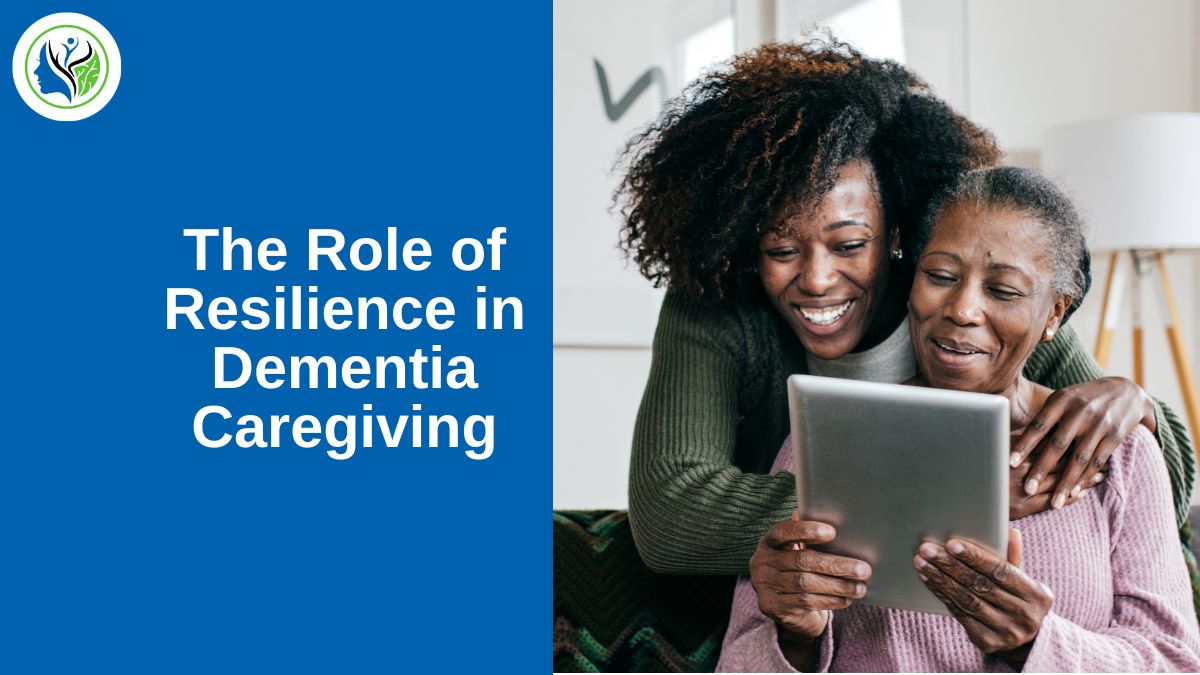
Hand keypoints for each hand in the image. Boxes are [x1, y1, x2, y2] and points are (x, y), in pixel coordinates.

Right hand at [749, 512, 871, 642]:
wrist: (784, 608)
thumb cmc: (797, 572)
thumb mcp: (798, 552)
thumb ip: (809, 537)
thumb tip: (835, 517)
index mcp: (768, 542)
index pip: (783, 531)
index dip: (806, 530)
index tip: (832, 532)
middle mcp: (761, 562)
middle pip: (801, 560)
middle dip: (835, 565)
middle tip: (862, 569)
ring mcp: (765, 586)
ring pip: (806, 584)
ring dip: (838, 586)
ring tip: (860, 587)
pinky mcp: (774, 607)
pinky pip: (806, 602)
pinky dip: (830, 601)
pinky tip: (846, 599)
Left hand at [914, 529, 1051, 663]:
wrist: (1025, 637)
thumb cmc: (1018, 596)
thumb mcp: (1023, 577)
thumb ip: (1013, 556)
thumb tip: (1010, 532)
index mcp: (1037, 595)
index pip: (1002, 571)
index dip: (976, 557)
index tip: (952, 544)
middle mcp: (1025, 616)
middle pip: (980, 585)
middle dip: (950, 565)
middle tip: (927, 549)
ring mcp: (1006, 632)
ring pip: (966, 600)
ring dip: (940, 579)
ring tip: (921, 561)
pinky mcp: (988, 642)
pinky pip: (959, 614)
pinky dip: (941, 594)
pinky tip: (928, 579)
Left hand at [1010, 377, 1148, 509]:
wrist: (1125, 391)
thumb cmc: (1082, 398)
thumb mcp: (1062, 399)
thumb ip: (1044, 418)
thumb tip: (1014, 440)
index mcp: (1061, 400)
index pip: (1038, 426)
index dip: (1024, 445)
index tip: (1009, 463)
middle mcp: (1079, 412)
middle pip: (1057, 445)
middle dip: (1041, 469)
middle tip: (1027, 489)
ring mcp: (1099, 424)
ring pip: (1078, 458)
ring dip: (1065, 482)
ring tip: (1054, 503)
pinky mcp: (1115, 435)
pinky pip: (1097, 461)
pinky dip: (1085, 478)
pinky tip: (1075, 493)